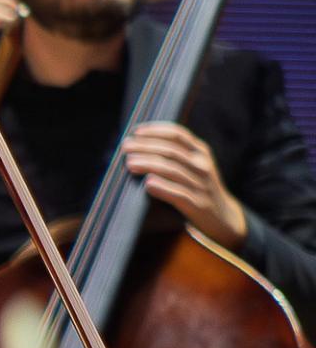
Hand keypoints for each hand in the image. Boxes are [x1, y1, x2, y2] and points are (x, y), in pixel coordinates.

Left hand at [124, 121, 247, 246]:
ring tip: (130, 163)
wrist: (222, 216)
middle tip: (125, 146)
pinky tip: (147, 184)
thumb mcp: (193, 165)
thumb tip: (138, 141)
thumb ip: (174, 152)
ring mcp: (201, 185)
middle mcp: (202, 165)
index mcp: (201, 152)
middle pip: (171, 151)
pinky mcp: (197, 204)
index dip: (155, 130)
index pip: (178, 134)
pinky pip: (178, 194)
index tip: (135, 132)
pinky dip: (163, 188)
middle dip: (145, 146)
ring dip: (149, 164)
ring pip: (172, 170)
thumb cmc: (198, 186)